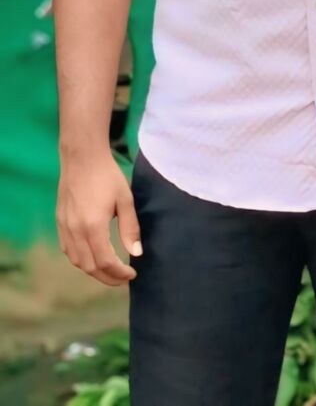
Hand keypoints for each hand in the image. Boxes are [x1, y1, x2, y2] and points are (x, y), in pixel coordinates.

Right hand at [57, 150, 142, 286]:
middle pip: (90, 267)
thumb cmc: (107, 175)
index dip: (119, 273)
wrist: (82, 156)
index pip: (106, 262)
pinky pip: (68, 250)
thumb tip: (136, 254)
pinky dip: (80, 259)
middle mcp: (75, 231)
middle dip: (108, 277)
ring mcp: (65, 227)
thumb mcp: (125, 199)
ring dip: (93, 270)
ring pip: (77, 261)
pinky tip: (92, 256)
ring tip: (110, 270)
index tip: (132, 274)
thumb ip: (130, 228)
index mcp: (93, 226)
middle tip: (123, 279)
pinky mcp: (60, 221)